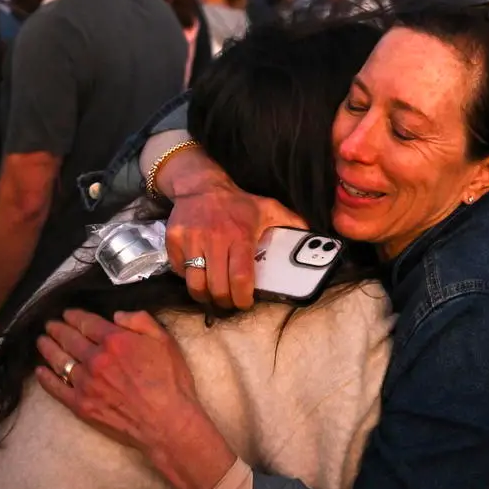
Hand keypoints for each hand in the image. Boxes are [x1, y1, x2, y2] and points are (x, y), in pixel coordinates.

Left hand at [36, 310, 234, 488]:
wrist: (166, 422)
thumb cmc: (170, 381)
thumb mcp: (164, 340)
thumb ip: (141, 321)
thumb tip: (117, 315)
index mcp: (115, 340)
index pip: (87, 323)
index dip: (74, 316)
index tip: (66, 313)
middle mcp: (95, 359)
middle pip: (70, 339)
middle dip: (57, 329)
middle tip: (49, 324)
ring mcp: (85, 383)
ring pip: (60, 361)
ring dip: (48, 348)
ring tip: (41, 341)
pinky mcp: (81, 405)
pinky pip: (57, 389)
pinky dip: (46, 379)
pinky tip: (40, 371)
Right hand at [165, 180, 306, 308]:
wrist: (200, 186)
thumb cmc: (237, 202)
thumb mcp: (266, 208)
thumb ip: (290, 222)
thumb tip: (315, 235)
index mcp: (240, 235)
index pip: (240, 277)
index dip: (242, 298)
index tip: (245, 303)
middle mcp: (214, 239)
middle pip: (217, 287)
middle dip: (225, 302)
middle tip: (229, 302)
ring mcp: (191, 240)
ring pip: (195, 285)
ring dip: (205, 296)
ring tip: (213, 295)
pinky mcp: (173, 241)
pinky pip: (179, 271)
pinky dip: (188, 279)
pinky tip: (198, 274)